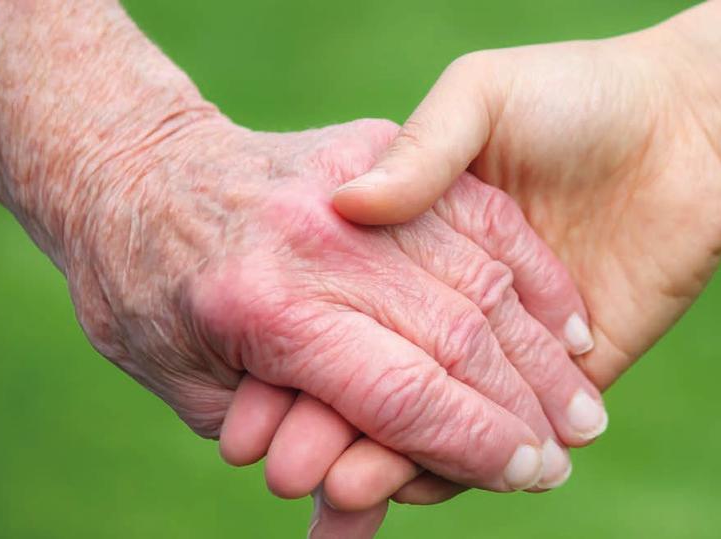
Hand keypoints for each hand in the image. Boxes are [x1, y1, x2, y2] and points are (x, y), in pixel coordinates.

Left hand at [68, 115, 605, 492]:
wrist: (134, 171)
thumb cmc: (149, 297)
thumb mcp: (192, 393)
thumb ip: (286, 443)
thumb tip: (356, 519)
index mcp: (266, 311)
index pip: (402, 393)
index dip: (475, 443)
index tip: (528, 474)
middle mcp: (320, 243)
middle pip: (455, 336)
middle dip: (523, 408)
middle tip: (564, 455)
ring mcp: (353, 186)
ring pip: (480, 275)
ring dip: (542, 350)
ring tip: (585, 402)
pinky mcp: (376, 148)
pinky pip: (476, 213)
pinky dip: (531, 271)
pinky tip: (569, 321)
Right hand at [321, 0, 720, 516]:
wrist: (689, 129)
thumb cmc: (577, 96)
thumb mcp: (483, 97)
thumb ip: (424, 150)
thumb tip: (349, 205)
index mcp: (416, 239)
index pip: (345, 313)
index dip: (297, 361)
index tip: (251, 410)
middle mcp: (448, 299)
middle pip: (377, 376)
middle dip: (329, 425)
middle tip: (282, 469)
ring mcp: (504, 348)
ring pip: (428, 418)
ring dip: (380, 458)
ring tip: (333, 494)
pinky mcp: (567, 382)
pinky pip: (503, 435)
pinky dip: (456, 466)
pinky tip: (404, 489)